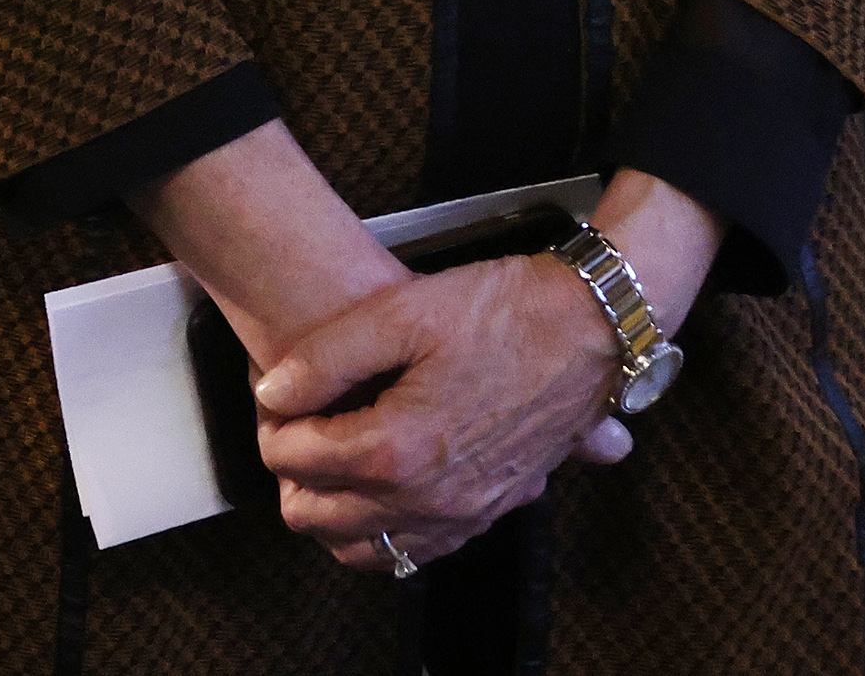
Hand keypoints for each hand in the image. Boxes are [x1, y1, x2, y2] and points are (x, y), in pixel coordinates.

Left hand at [253, 253, 636, 570]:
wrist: (591, 327)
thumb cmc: (503, 312)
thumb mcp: (404, 309)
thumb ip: (326, 356)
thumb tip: (273, 392)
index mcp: (397, 448)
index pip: (295, 458)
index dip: (273, 422)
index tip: (280, 392)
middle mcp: (426, 498)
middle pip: (315, 515)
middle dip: (292, 469)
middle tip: (298, 422)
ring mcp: (460, 515)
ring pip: (359, 548)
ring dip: (330, 509)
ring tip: (329, 457)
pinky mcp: (487, 513)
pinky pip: (412, 554)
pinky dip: (380, 533)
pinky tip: (378, 490)